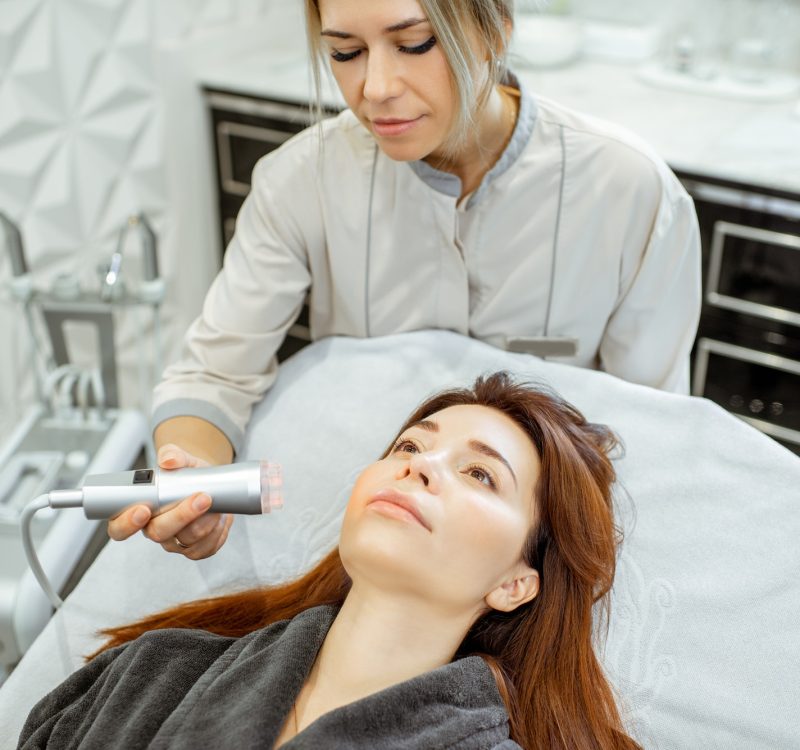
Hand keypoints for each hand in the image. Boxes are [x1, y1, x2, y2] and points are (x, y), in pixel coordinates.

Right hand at [106, 443, 233, 558]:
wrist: (208, 483)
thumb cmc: (186, 474)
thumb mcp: (180, 458)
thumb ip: (172, 454)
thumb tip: (169, 460)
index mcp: (138, 510)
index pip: (119, 526)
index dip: (127, 522)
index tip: (143, 509)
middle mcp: (154, 529)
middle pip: (158, 533)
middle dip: (181, 516)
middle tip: (200, 498)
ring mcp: (175, 542)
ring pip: (186, 540)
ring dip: (205, 521)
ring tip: (214, 501)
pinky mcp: (196, 549)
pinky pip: (206, 547)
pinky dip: (217, 531)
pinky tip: (220, 516)